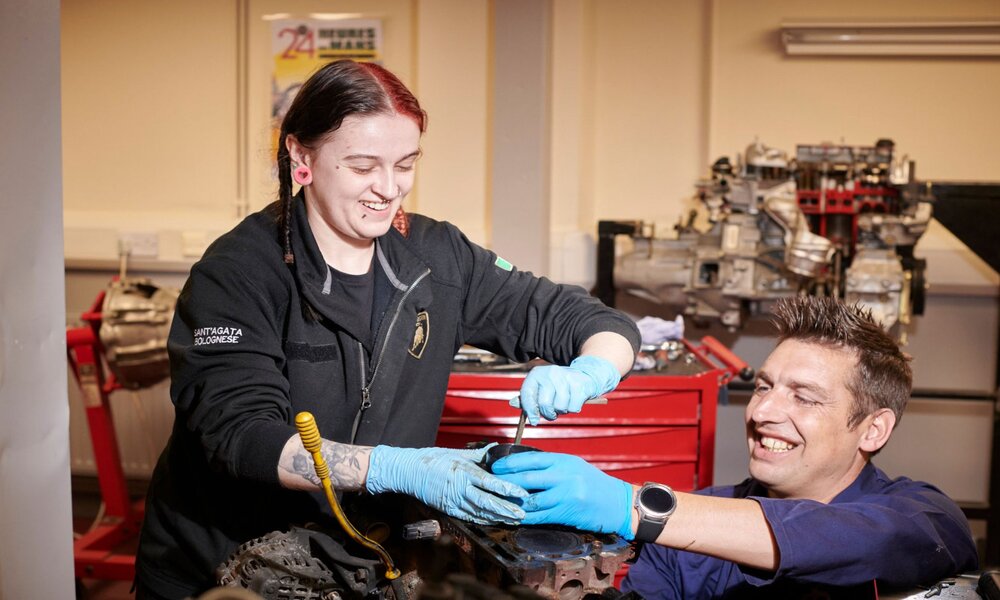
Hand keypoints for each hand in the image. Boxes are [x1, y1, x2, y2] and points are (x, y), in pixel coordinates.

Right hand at [366, 445, 527, 524]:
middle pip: (487, 502)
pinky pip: (469, 517)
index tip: (522, 493)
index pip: (490, 483)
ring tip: (514, 520)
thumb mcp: (456, 452)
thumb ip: (479, 454)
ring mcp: (453, 501)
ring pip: (480, 513)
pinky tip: (495, 521)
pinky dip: (484, 520)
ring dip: (498, 517)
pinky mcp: (448, 510)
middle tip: (523, 514)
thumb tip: (497, 448)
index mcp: (463, 472)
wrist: (408, 472)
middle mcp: (460, 489)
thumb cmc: (432, 459)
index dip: (507, 489)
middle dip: (506, 509)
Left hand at [491, 451, 633, 538]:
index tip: (496, 466)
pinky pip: (539, 516)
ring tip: (497, 501)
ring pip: (531, 499)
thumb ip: (552, 466)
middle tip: (490, 483)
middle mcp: (563, 476)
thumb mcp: (574, 466)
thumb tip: (524, 468)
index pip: (531, 459)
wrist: (617, 503)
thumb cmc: (594, 483)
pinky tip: (513, 516)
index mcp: (564, 461)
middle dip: (506, 481)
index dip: (511, 463)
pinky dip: (524, 517)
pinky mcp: (566, 513)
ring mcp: (565, 495)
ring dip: (512, 502)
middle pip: (527, 478)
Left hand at [511, 355, 620, 424]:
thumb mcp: (541, 387)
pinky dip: (573, 408)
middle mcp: (550, 373)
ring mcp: (565, 378)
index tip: (533, 420)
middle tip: (552, 412)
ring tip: (563, 403)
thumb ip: (527, 396)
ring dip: (561, 411)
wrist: (585, 374)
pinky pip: (572, 407)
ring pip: (559, 407)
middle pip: (544, 404)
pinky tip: (573, 400)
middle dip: (548, 413)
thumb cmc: (560, 384)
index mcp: (537, 374)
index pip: (527, 394)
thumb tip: (512, 404)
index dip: (529, 410)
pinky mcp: (579, 385)